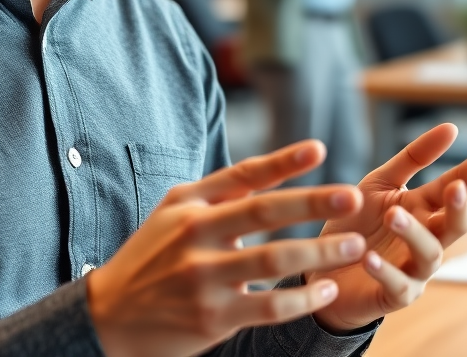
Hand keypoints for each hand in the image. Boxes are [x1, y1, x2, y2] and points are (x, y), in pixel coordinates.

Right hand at [87, 141, 365, 356]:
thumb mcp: (174, 213)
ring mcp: (202, 277)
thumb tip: (269, 170)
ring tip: (355, 246)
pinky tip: (327, 289)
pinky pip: (268, 308)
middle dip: (311, 203)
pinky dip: (302, 298)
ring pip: (272, 261)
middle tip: (353, 196)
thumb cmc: (153, 256)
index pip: (241, 175)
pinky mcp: (211, 317)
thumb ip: (218, 194)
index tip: (319, 149)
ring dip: (318, 252)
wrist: (110, 313)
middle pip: (262, 212)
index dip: (282, 162)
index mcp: (188, 203)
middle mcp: (193, 233)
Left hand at [306, 124, 466, 332]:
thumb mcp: (381, 182)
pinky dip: (385, 271)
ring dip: (414, 234)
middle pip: (454, 226)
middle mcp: (425, 239)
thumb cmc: (358, 221)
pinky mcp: (392, 295)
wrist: (324, 265)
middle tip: (454, 187)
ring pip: (429, 255)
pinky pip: (396, 286)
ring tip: (393, 215)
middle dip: (460, 208)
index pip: (457, 190)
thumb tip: (451, 128)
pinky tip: (369, 257)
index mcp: (423, 209)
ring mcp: (413, 269)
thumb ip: (414, 158)